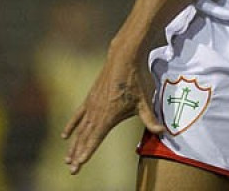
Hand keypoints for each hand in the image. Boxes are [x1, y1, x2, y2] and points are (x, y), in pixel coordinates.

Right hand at [62, 50, 162, 174]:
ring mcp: (91, 104)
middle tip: (72, 170)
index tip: (79, 165)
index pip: (95, 139)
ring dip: (74, 145)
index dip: (87, 153)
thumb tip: (163, 132)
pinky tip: (65, 136)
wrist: (124, 57)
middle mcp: (97, 112)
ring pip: (80, 129)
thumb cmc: (136, 79)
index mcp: (108, 116)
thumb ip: (151, 119)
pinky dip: (71, 126)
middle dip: (77, 154)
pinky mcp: (90, 97)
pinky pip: (78, 115)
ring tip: (67, 159)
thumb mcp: (145, 101)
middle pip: (85, 137)